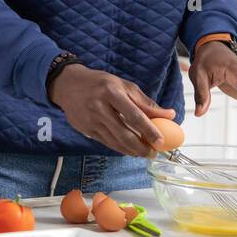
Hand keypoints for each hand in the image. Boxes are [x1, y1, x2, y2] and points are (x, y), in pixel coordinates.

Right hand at [48, 64, 175, 156]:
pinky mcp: (86, 130)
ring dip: (132, 151)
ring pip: (115, 143)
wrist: (67, 85)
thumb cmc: (100, 83)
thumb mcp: (123, 85)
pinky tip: (130, 149)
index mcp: (111, 92)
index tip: (161, 142)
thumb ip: (145, 102)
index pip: (134, 115)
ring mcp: (91, 121)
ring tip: (144, 152)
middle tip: (153, 152)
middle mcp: (100, 108)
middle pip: (124, 134)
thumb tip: (169, 114)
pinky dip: (121, 148)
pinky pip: (107, 143)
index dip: (149, 130)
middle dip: (141, 147)